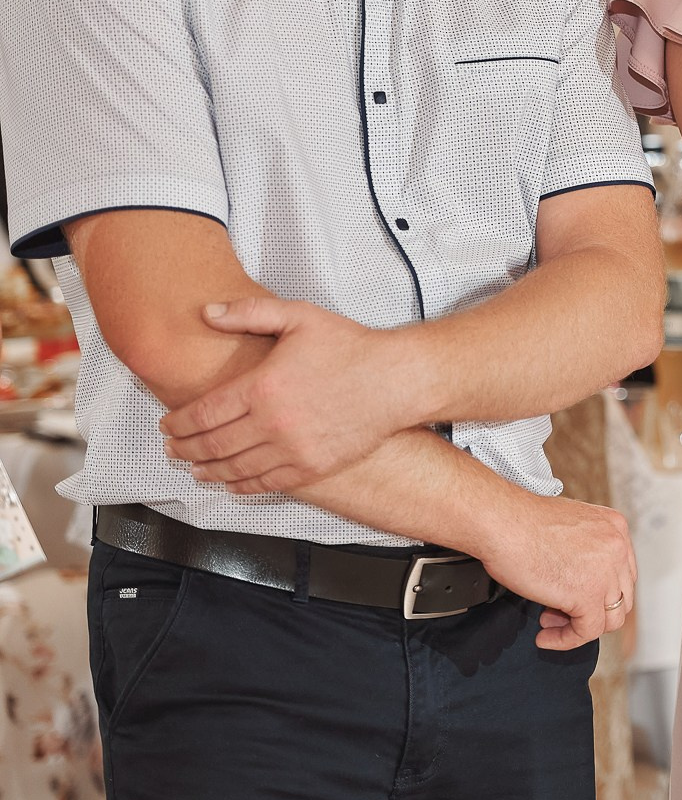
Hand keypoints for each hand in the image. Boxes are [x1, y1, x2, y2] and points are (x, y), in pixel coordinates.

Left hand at [159, 296, 414, 492]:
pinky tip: (231, 483)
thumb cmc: (351, 347)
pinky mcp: (313, 467)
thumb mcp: (300, 317)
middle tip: (173, 450)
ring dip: (207, 471)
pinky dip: (242, 487)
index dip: (178, 423)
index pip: (203, 413)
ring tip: (195, 469)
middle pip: (212, 445)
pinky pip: (266, 483)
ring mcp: (293, 449)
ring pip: (235, 469)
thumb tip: (207, 312)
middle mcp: (272, 423)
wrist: (396, 380)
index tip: (167, 426)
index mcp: (262, 387)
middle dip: (185, 450)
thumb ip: (251, 312)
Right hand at [474, 494, 636, 651]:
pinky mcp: (588, 594)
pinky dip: (566, 639)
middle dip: (591, 610)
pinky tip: (546, 636)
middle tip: (558, 612)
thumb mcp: (568, 529)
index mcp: (615, 527)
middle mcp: (617, 547)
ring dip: (579, 626)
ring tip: (549, 623)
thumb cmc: (520, 521)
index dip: (598, 591)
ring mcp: (607, 571)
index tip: (572, 596)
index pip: (622, 573)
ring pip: (610, 618)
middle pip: (621, 596)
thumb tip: (579, 580)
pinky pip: (587, 631)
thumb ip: (584, 551)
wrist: (501, 521)